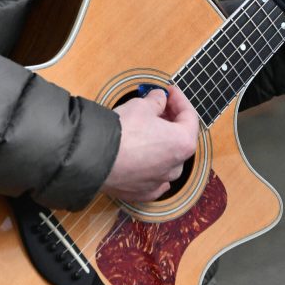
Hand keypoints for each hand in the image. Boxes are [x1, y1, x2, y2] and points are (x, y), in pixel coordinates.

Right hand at [102, 84, 198, 201]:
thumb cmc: (123, 132)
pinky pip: (153, 178)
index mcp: (182, 143)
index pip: (189, 116)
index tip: (169, 91)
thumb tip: (159, 99)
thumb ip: (156, 101)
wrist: (96, 158)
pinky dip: (151, 166)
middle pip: (179, 139)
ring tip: (147, 128)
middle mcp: (175, 166)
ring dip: (161, 143)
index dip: (179, 99)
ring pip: (167, 160)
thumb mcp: (142, 105)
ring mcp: (159, 182)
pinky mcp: (143, 192)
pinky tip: (144, 157)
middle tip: (159, 106)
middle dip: (170, 120)